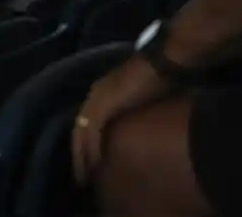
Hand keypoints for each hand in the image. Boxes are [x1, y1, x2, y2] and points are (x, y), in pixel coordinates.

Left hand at [71, 55, 170, 183]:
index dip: (85, 143)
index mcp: (102, 91)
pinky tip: (93, 165)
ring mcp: (96, 98)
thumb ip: (131, 112)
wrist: (162, 63)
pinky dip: (90, 149)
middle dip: (79, 154)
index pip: (86, 122)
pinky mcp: (103, 104)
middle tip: (81, 177)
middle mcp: (94, 94)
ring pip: (81, 133)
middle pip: (79, 129)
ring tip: (84, 177)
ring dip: (82, 155)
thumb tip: (133, 131)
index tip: (87, 163)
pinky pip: (91, 132)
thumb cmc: (157, 78)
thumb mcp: (140, 100)